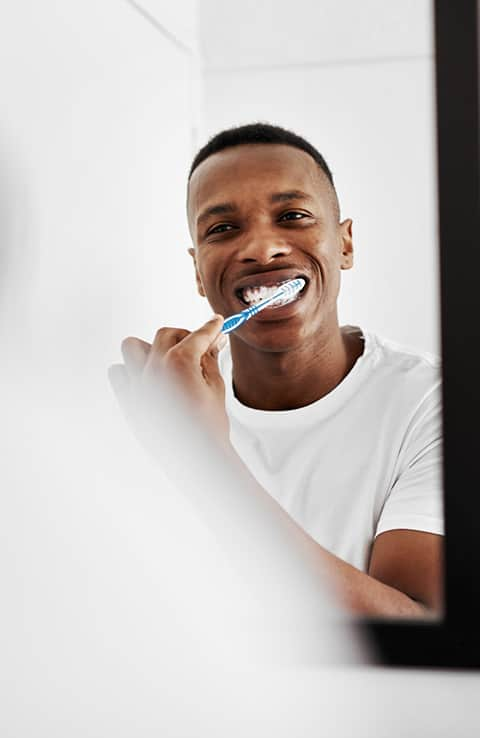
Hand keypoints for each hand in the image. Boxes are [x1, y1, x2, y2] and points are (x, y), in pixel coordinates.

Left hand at [108, 315, 229, 447]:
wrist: (196, 458)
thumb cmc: (209, 426)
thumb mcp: (216, 386)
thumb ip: (210, 358)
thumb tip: (213, 341)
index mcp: (179, 362)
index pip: (197, 335)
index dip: (210, 327)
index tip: (215, 324)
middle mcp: (153, 369)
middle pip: (166, 334)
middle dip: (184, 337)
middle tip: (197, 348)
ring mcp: (137, 385)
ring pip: (132, 346)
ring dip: (149, 349)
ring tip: (164, 362)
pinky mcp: (127, 401)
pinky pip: (117, 373)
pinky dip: (129, 372)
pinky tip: (146, 380)